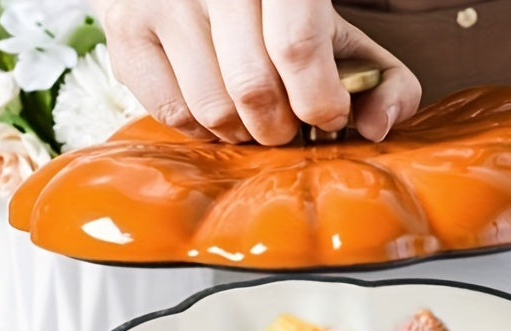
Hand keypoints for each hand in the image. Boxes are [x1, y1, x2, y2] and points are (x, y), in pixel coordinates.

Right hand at [89, 0, 420, 144]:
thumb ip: (383, 80)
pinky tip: (216, 105)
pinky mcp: (126, 29)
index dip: (319, 101)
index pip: (297, 46)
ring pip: (215, 110)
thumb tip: (377, 128)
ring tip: (251, 113)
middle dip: (280, 127)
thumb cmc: (283, 18)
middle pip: (254, 90)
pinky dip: (204, 129)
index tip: (328, 115)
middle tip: (286, 121)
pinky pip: (174, 115)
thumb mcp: (342, 37)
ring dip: (243, 132)